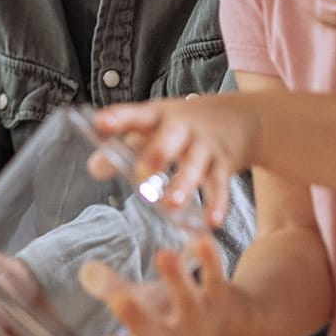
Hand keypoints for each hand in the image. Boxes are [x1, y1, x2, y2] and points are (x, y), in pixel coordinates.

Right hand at [78, 231, 243, 335]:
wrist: (235, 324)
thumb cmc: (174, 315)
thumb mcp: (144, 307)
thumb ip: (112, 290)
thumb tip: (87, 269)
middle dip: (137, 319)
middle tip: (119, 299)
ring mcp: (201, 321)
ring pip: (188, 303)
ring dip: (176, 279)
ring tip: (164, 254)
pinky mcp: (222, 298)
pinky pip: (216, 279)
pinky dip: (209, 260)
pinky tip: (200, 240)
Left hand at [89, 97, 260, 226]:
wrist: (240, 118)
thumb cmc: (183, 126)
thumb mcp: (154, 128)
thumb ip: (123, 147)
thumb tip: (95, 168)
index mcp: (159, 116)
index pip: (136, 115)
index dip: (119, 118)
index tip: (102, 123)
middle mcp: (183, 128)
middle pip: (170, 136)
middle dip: (157, 153)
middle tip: (142, 172)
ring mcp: (205, 145)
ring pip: (195, 164)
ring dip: (184, 184)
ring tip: (171, 205)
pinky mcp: (223, 164)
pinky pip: (220, 185)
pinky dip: (217, 204)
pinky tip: (211, 221)